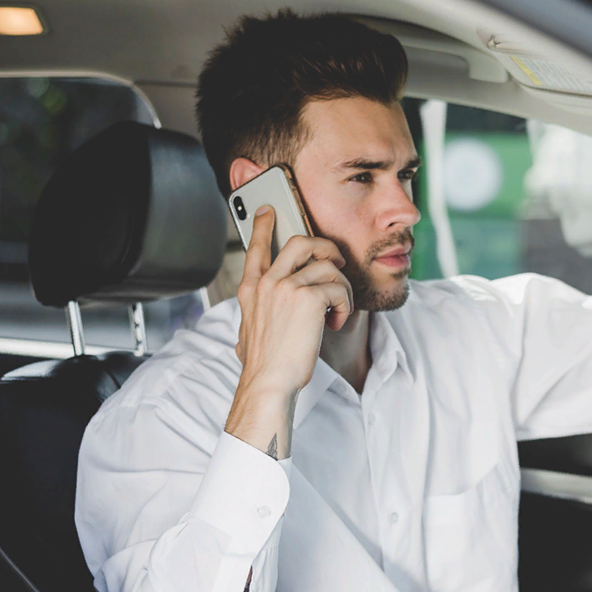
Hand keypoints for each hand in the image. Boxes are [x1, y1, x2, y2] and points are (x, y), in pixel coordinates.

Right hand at [235, 206, 352, 395]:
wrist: (268, 382)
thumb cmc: (263, 365)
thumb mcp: (248, 333)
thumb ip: (255, 317)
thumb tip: (251, 328)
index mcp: (251, 290)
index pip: (256, 248)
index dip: (262, 226)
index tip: (268, 210)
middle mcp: (267, 283)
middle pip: (300, 242)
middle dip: (324, 246)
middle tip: (336, 259)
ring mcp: (286, 287)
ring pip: (327, 265)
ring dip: (341, 287)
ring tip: (338, 308)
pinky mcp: (309, 298)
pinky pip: (338, 288)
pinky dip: (344, 305)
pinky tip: (336, 322)